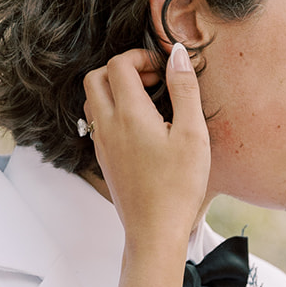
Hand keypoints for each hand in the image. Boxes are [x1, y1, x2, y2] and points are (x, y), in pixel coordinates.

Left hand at [83, 44, 210, 249]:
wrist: (155, 231)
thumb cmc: (178, 187)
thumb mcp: (192, 134)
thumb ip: (184, 89)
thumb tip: (178, 54)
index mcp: (129, 114)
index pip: (119, 64)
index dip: (141, 56)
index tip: (164, 68)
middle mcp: (108, 126)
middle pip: (96, 77)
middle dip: (122, 68)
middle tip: (151, 79)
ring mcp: (103, 145)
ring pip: (93, 100)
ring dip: (114, 89)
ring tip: (146, 101)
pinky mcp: (105, 161)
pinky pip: (98, 123)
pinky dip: (113, 111)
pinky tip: (141, 127)